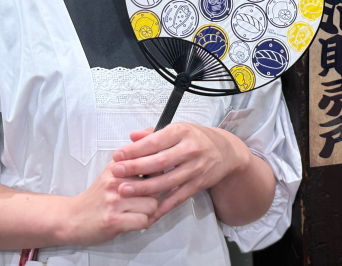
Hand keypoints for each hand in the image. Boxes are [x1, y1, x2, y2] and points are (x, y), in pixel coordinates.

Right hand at [62, 161, 157, 245]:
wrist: (71, 217)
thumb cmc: (96, 198)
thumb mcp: (112, 174)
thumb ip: (132, 165)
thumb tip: (158, 158)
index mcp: (117, 166)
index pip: (149, 163)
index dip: (158, 174)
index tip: (155, 180)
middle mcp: (116, 180)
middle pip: (155, 186)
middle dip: (153, 196)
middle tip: (142, 202)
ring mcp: (114, 200)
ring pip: (152, 205)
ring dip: (148, 213)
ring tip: (136, 213)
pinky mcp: (113, 219)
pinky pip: (143, 221)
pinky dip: (141, 224)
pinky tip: (131, 222)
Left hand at [111, 123, 251, 223]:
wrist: (225, 151)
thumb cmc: (195, 138)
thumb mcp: (176, 129)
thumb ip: (153, 133)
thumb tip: (132, 137)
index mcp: (181, 132)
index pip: (155, 142)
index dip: (135, 150)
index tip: (118, 156)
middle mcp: (189, 150)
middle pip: (160, 162)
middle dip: (136, 168)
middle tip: (116, 172)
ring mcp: (195, 169)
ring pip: (167, 181)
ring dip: (145, 188)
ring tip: (124, 190)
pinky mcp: (198, 185)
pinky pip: (178, 198)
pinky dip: (163, 207)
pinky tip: (148, 211)